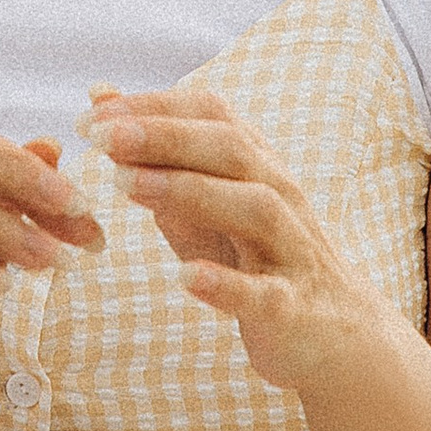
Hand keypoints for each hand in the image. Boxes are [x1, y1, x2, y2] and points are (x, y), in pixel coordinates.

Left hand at [86, 83, 383, 396]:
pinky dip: (225, 284)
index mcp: (255, 164)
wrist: (337, 331)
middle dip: (163, 137)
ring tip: (125, 185)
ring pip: (253, 207)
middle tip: (101, 136)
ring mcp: (291, 250)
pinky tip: (185, 277)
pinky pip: (264, 293)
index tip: (94, 114)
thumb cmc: (255, 254)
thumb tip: (100, 98)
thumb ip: (155, 153)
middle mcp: (279, 194)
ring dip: (188, 190)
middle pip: (229, 149)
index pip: (210, 114)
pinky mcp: (293, 308)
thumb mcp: (202, 200)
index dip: (153, 108)